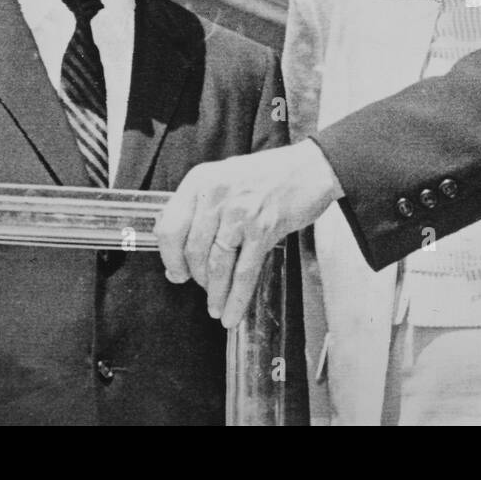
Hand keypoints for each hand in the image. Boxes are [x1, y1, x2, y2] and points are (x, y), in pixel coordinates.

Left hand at [155, 140, 342, 326]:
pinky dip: (237, 297)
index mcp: (200, 181)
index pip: (169, 227)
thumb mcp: (224, 178)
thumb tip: (178, 250)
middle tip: (201, 289)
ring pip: (216, 265)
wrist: (311, 167)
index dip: (170, 257)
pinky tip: (233, 312)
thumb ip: (200, 207)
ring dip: (215, 293)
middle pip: (192, 250)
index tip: (175, 272)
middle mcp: (216, 195)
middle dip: (195, 277)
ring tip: (216, 308)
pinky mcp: (264, 228)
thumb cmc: (269, 174)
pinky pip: (244, 272)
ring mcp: (240, 212)